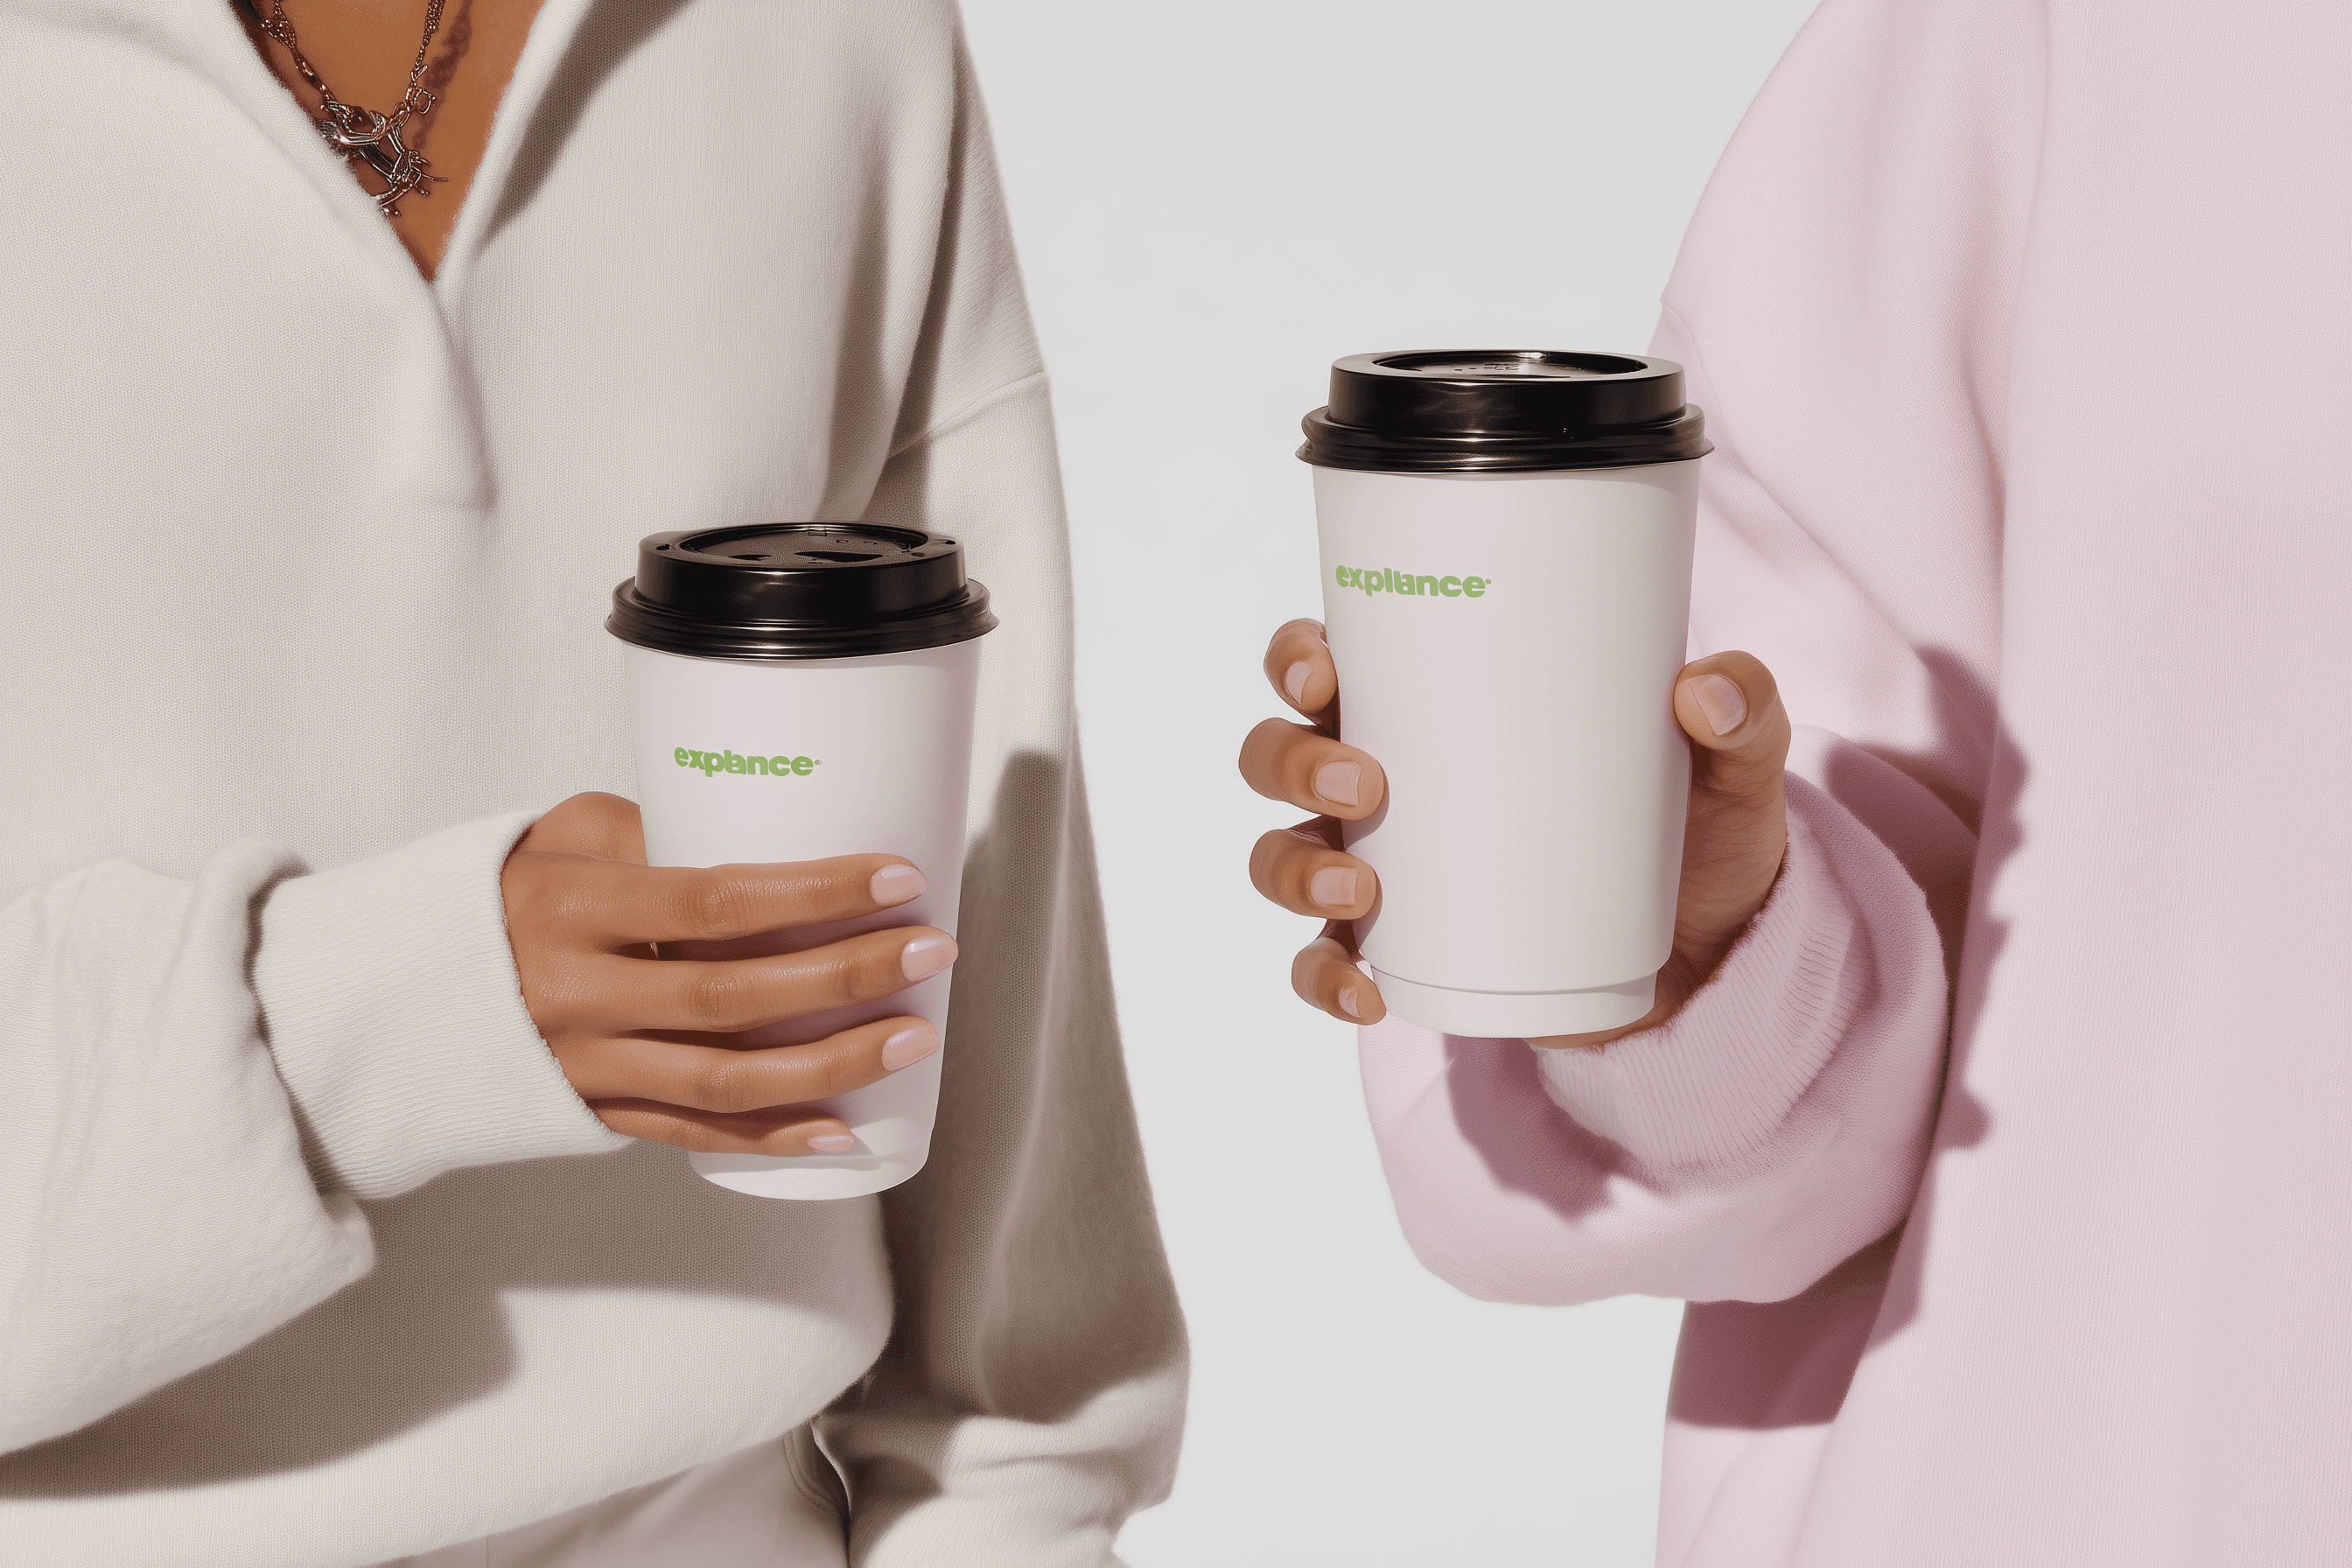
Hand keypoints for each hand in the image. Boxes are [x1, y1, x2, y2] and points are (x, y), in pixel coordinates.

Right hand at [500, 793, 955, 1153]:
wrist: (396, 992)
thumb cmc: (504, 893)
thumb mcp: (559, 836)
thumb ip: (653, 830)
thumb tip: (769, 829)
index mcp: (571, 908)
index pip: (713, 901)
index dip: (814, 893)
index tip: (897, 876)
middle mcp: (577, 994)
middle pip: (736, 995)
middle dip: (848, 975)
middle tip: (932, 950)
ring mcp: (586, 1066)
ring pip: (725, 1080)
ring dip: (833, 1064)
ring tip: (913, 1037)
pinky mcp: (594, 1114)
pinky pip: (693, 1138)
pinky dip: (772, 1138)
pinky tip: (843, 1131)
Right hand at [1238, 619, 1789, 1048]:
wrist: (1708, 965)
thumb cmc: (1696, 838)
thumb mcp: (1731, 773)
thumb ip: (1742, 716)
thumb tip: (1705, 693)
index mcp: (1430, 708)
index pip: (1326, 662)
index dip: (1296, 657)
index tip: (1324, 669)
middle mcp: (1382, 784)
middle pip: (1277, 754)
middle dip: (1292, 763)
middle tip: (1363, 784)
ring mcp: (1379, 871)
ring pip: (1279, 856)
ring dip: (1293, 868)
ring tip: (1363, 890)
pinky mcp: (1398, 953)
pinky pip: (1321, 965)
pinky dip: (1325, 978)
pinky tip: (1368, 989)